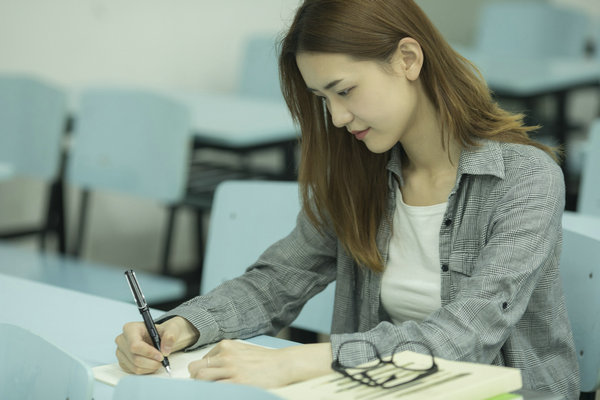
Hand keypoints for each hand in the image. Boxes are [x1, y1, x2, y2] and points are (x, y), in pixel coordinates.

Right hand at [115, 316, 198, 373]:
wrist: (158, 337)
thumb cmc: (161, 332)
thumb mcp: (170, 329)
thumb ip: (170, 336)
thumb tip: (165, 350)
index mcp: (130, 328)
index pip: (135, 345)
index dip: (149, 353)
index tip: (161, 356)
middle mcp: (122, 340)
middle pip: (135, 358)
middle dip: (151, 362)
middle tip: (162, 360)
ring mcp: (120, 352)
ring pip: (135, 367)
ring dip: (150, 367)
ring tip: (158, 361)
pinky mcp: (123, 362)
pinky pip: (134, 372)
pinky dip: (146, 370)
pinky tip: (151, 363)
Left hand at [188, 340, 332, 387]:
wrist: (283, 364)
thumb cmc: (264, 359)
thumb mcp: (243, 349)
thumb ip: (227, 354)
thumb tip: (212, 365)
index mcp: (226, 346)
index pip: (202, 360)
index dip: (201, 371)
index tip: (206, 378)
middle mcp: (226, 356)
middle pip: (196, 368)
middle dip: (195, 378)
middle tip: (203, 386)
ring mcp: (231, 369)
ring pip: (201, 377)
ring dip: (201, 386)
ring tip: (209, 390)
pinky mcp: (238, 382)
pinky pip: (215, 388)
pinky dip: (212, 391)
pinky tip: (219, 393)